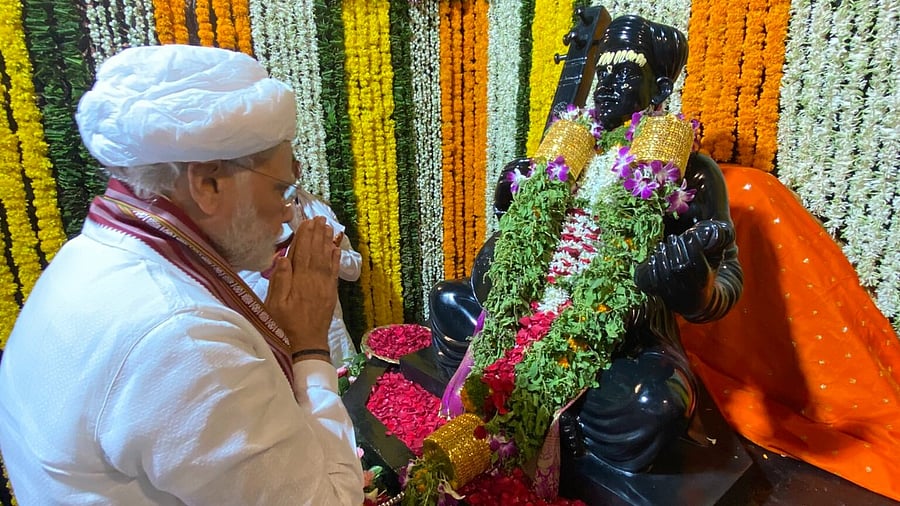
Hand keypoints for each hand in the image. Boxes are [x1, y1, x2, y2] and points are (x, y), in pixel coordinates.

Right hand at [265, 216, 339, 354]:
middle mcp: (314, 280)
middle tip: (320, 217)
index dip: (305, 236)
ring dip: (327, 242)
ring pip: (327, 259)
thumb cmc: (285, 326)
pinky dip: (335, 259)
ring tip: (328, 227)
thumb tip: (282, 257)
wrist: (307, 344)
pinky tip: (336, 249)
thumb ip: (280, 280)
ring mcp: (324, 286)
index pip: (302, 252)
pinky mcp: (330, 294)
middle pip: (316, 252)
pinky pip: (334, 272)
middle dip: (317, 234)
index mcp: (299, 281)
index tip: (307, 221)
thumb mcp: (275, 305)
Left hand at [634, 220, 733, 314]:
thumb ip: (716, 245)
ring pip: (667, 275)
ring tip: (661, 245)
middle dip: (676, 250)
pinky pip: (656, 282)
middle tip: (673, 237)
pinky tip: (654, 256)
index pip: (698, 262)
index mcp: (704, 279)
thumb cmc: (706, 272)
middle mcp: (691, 289)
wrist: (696, 300)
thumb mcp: (715, 259)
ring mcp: (676, 294)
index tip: (690, 236)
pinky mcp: (664, 296)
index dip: (694, 248)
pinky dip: (654, 268)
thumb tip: (711, 232)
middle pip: (681, 268)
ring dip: (663, 257)